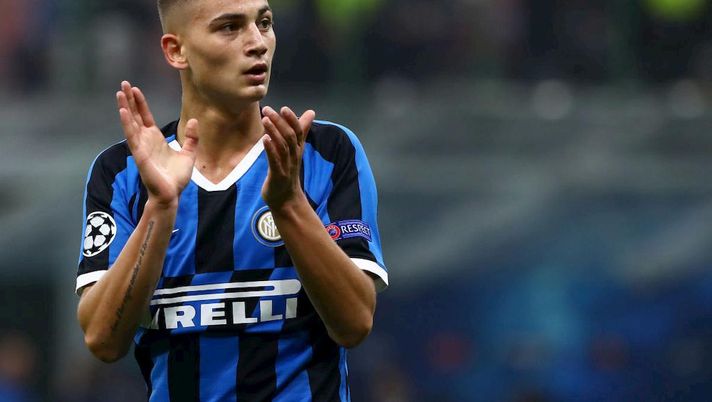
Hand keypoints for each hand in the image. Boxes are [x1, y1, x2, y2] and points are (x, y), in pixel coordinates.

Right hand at [117, 81, 198, 207]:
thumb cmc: (176, 178)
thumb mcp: (189, 154)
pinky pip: (132, 136)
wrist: (172, 194)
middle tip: (123, 83)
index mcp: (155, 139)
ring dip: (124, 107)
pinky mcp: (139, 154)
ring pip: (130, 123)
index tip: (135, 89)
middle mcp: (146, 140)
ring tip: (119, 92)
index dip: (140, 103)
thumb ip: (192, 138)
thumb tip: (194, 121)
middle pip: (135, 115)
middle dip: (129, 100)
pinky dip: (127, 123)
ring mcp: (141, 146)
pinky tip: (122, 111)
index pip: (145, 116)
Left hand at [261, 106, 315, 208]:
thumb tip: (310, 112)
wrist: (286, 200)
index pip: (299, 132)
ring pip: (283, 147)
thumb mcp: (295, 150)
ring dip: (274, 132)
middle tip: (268, 110)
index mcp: (298, 150)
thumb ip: (302, 131)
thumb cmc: (288, 172)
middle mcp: (294, 156)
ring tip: (265, 119)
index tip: (284, 108)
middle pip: (290, 137)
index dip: (292, 120)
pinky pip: (275, 161)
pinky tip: (264, 139)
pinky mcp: (278, 175)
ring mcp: (286, 166)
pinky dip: (270, 149)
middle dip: (280, 122)